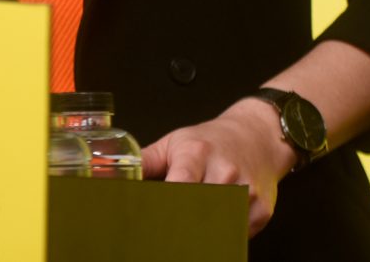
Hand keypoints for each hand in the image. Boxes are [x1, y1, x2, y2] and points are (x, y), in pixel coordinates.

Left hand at [140, 99, 295, 236]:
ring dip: (204, 229)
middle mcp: (224, 171)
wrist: (256, 135)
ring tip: (195, 222)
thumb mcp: (174, 142)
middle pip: (199, 210)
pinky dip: (225, 234)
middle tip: (170, 230)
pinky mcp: (262, 209)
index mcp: (196, 154)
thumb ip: (143, 161)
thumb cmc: (211, 140)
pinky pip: (238, 234)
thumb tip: (107, 172)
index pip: (180, 186)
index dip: (166, 207)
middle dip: (181, 224)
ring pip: (219, 225)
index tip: (152, 222)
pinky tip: (217, 222)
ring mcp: (246, 191)